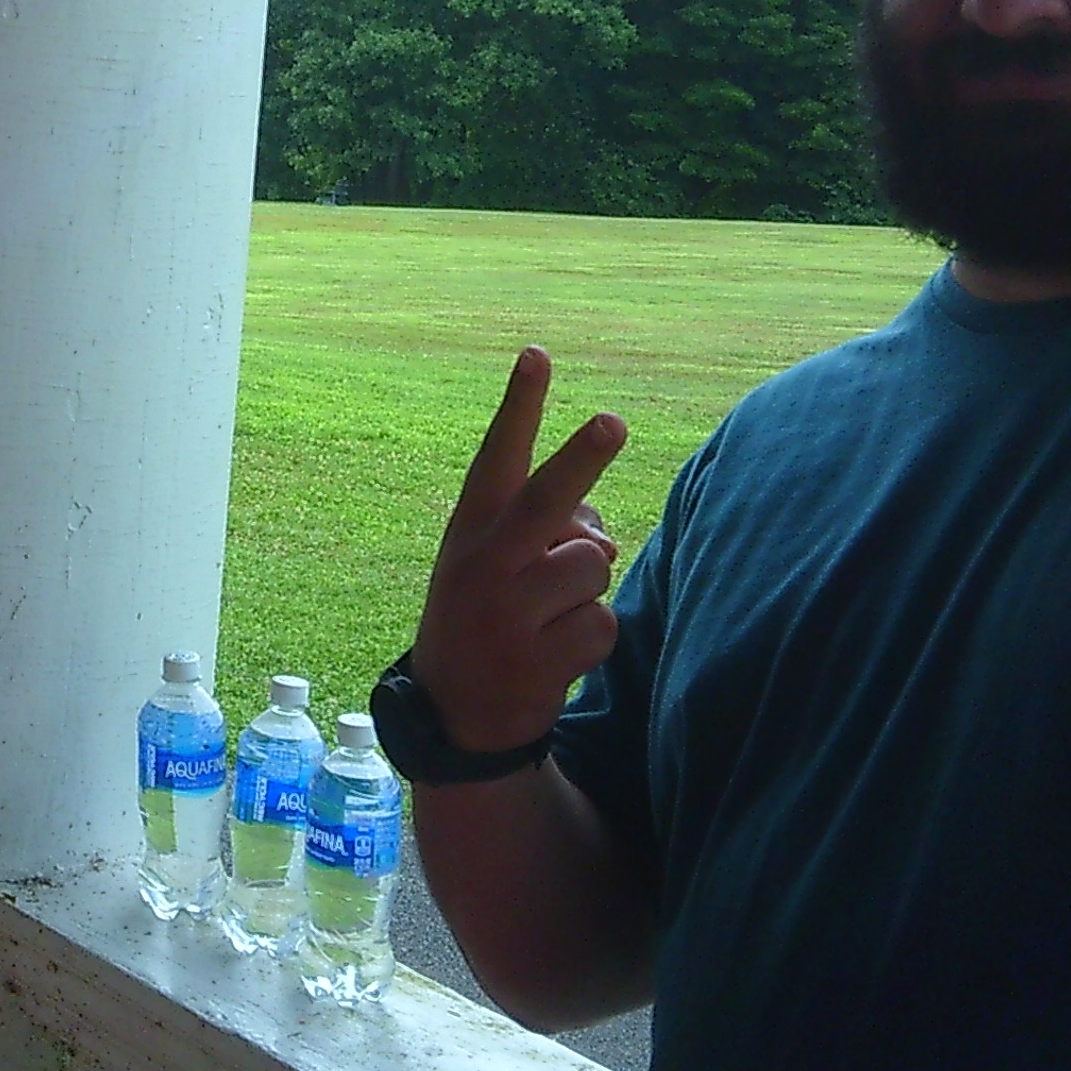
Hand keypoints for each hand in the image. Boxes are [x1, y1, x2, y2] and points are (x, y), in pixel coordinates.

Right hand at [410, 347, 628, 753]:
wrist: (456, 716)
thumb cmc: (488, 616)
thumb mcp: (495, 567)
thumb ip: (549, 535)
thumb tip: (603, 544)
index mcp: (470, 530)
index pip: (498, 455)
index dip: (520, 404)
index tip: (537, 354)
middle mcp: (484, 565)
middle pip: (547, 501)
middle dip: (583, 458)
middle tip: (613, 421)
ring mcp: (507, 615)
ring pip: (593, 567)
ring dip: (590, 590)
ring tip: (552, 617)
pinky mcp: (537, 662)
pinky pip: (603, 623)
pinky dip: (593, 638)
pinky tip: (557, 656)